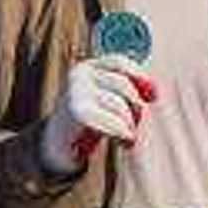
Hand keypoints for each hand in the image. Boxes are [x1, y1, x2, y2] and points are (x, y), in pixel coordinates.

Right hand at [36, 55, 157, 175]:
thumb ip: (124, 91)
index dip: (139, 76)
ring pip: (120, 105)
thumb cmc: (84, 122)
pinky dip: (123, 134)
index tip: (154, 95)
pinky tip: (124, 142)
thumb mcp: (103, 100)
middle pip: (123, 85)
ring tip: (127, 136)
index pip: (118, 62)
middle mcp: (79, 75)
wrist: (53, 146)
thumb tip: (153, 90)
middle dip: (135, 107)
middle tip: (135, 124)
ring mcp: (76, 92)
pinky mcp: (78, 113)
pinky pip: (113, 122)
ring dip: (129, 125)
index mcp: (86, 67)